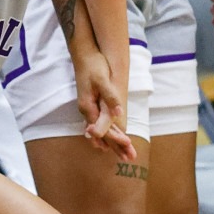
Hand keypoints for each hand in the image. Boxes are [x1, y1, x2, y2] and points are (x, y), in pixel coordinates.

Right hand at [72, 45, 135, 160]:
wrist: (84, 54)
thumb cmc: (94, 66)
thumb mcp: (102, 80)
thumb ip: (110, 98)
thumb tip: (118, 113)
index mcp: (88, 107)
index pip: (104, 130)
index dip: (117, 140)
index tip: (129, 147)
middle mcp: (86, 110)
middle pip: (101, 134)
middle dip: (116, 146)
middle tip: (129, 158)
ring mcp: (87, 109)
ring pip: (99, 132)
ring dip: (111, 143)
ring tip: (121, 154)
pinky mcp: (89, 105)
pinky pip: (97, 125)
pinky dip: (104, 135)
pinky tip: (106, 139)